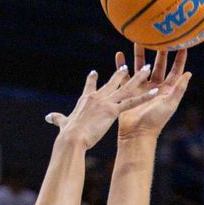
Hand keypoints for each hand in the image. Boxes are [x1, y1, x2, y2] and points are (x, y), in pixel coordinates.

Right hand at [46, 62, 160, 149]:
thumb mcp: (62, 124)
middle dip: (120, 73)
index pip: (90, 86)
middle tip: (126, 66)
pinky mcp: (113, 111)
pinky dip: (144, 96)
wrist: (72, 139)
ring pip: (126, 87)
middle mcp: (97, 97)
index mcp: (85, 100)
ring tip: (147, 67)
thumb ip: (57, 118)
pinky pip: (132, 102)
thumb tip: (48, 117)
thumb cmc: (67, 134)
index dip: (92, 80)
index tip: (94, 72)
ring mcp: (106, 102)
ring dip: (138, 77)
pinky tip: (155, 91)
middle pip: (112, 82)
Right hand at [116, 47, 190, 140]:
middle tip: (159, 35)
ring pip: (141, 67)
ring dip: (140, 54)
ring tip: (138, 39)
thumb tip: (188, 73)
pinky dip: (122, 65)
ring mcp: (142, 88)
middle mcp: (155, 87)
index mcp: (167, 89)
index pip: (176, 70)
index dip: (180, 57)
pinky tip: (119, 55)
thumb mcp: (170, 104)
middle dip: (159, 50)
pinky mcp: (129, 92)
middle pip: (158, 64)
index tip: (183, 42)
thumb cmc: (155, 121)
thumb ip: (179, 88)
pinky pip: (125, 75)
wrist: (136, 134)